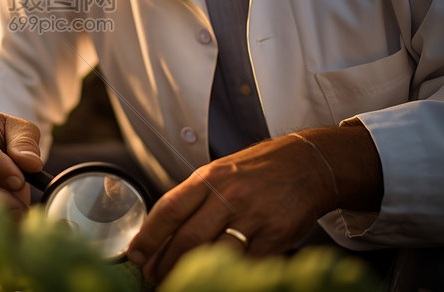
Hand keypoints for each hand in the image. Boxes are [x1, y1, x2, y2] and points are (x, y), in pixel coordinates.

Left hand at [127, 127, 381, 282]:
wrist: (308, 164)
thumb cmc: (258, 170)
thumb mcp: (221, 172)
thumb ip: (195, 198)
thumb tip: (161, 230)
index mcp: (209, 177)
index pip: (169, 208)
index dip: (148, 235)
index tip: (135, 254)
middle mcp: (228, 195)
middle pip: (187, 237)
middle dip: (165, 263)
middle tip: (153, 278)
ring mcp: (253, 216)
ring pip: (213, 253)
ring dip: (192, 273)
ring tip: (178, 283)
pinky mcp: (276, 235)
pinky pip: (246, 262)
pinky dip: (229, 273)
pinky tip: (217, 278)